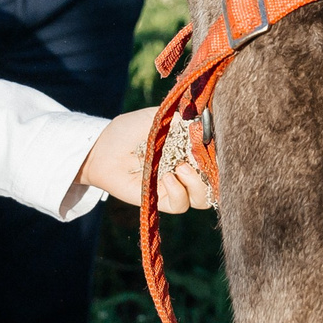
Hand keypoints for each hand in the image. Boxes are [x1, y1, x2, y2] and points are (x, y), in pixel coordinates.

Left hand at [74, 107, 209, 211]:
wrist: (101, 149)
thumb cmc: (125, 131)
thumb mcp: (155, 117)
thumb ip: (178, 118)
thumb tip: (202, 120)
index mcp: (189, 148)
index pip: (216, 156)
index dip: (221, 152)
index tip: (214, 141)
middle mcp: (187, 169)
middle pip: (217, 181)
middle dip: (215, 171)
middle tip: (199, 157)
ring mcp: (176, 186)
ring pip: (203, 198)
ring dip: (197, 183)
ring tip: (180, 168)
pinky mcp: (161, 200)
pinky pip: (181, 205)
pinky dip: (178, 191)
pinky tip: (166, 177)